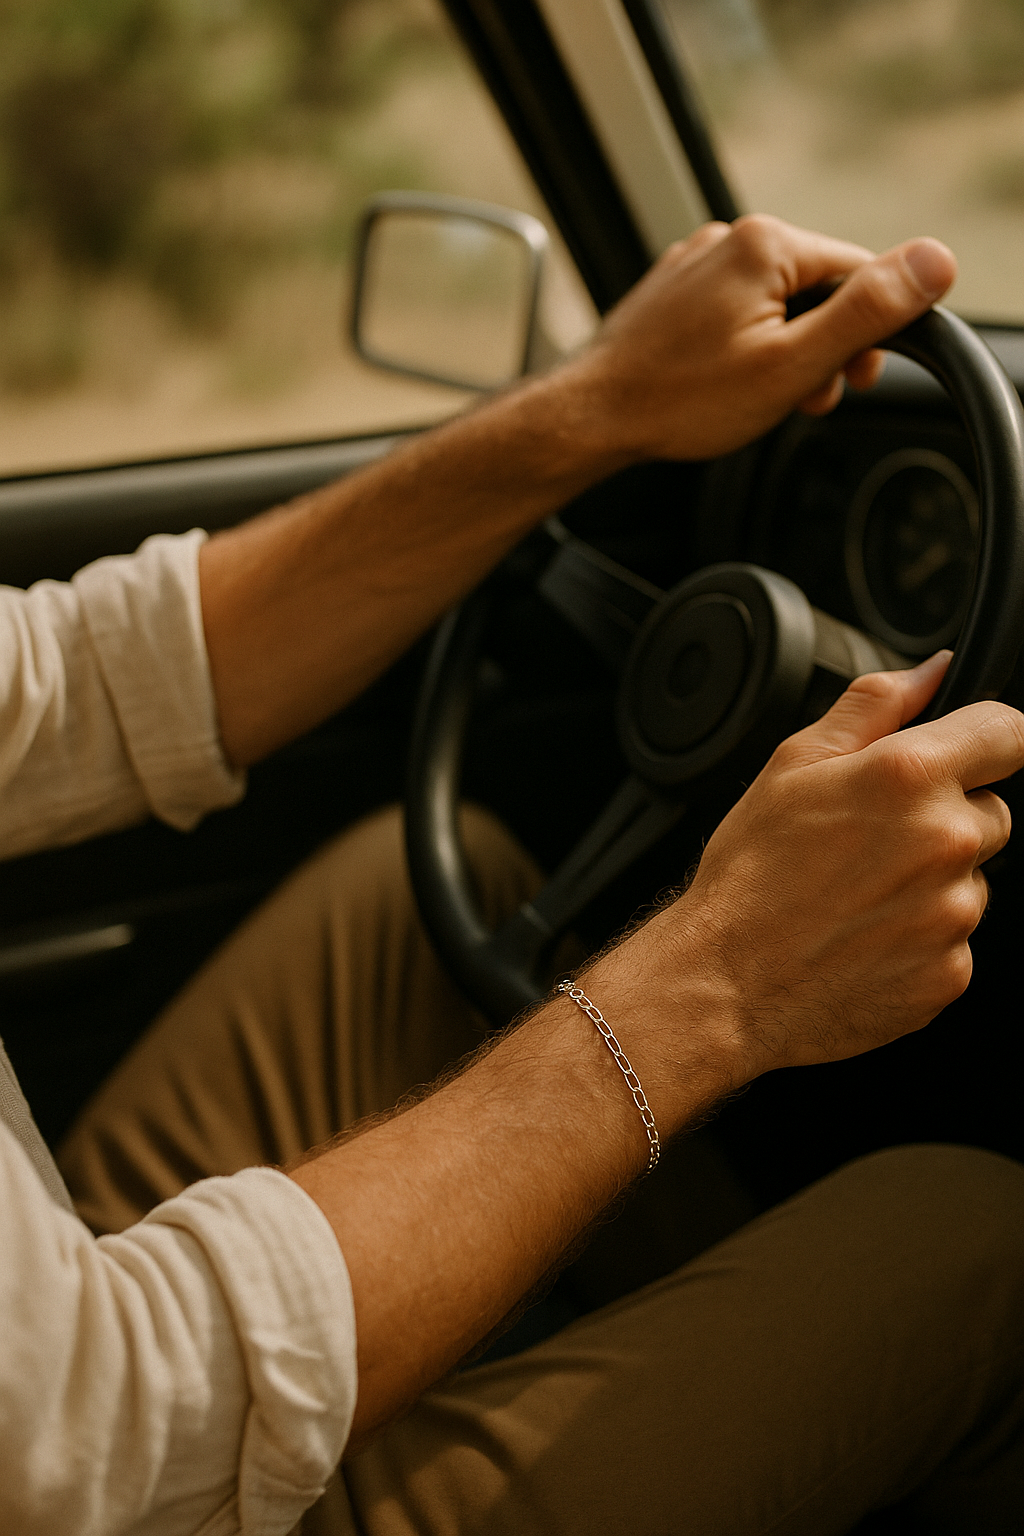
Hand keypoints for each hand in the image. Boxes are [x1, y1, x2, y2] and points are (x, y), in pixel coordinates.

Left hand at [572, 214, 956, 461]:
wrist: (590, 419)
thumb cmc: (678, 400)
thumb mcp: (792, 364)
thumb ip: (866, 313)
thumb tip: (932, 263)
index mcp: (764, 244)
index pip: (858, 271)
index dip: (868, 332)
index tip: (852, 378)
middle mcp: (726, 239)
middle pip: (816, 286)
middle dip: (823, 346)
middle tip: (806, 398)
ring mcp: (695, 265)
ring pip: (774, 304)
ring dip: (786, 352)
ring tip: (762, 398)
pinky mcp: (674, 293)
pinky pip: (734, 313)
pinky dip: (746, 348)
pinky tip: (726, 385)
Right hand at [596, 653, 1022, 1103]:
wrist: (726, 983)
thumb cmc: (749, 878)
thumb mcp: (792, 764)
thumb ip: (874, 706)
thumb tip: (930, 670)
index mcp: (909, 777)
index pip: (1009, 732)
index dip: (987, 738)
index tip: (967, 753)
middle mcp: (946, 842)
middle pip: (993, 811)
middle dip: (947, 816)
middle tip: (872, 841)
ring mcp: (954, 913)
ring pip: (973, 879)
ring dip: (933, 880)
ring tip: (858, 895)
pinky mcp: (952, 972)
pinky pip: (956, 940)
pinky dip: (921, 937)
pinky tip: (864, 935)